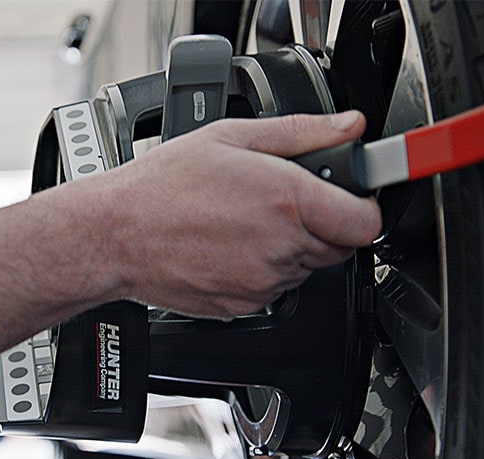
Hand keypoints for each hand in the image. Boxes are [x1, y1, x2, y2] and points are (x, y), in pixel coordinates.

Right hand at [103, 111, 381, 318]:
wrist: (117, 236)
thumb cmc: (163, 187)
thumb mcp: (232, 137)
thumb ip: (301, 132)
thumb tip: (347, 127)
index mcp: (286, 201)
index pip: (365, 222)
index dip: (362, 208)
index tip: (349, 199)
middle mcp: (281, 248)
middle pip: (339, 246)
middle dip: (323, 224)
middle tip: (281, 202)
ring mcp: (263, 282)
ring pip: (305, 268)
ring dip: (291, 247)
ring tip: (245, 222)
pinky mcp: (245, 305)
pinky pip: (275, 289)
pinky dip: (264, 270)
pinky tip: (231, 246)